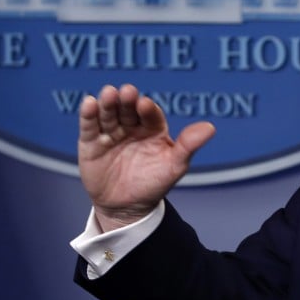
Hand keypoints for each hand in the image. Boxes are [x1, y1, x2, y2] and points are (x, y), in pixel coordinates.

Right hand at [78, 83, 215, 230]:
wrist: (127, 207)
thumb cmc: (154, 184)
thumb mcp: (174, 166)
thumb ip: (189, 146)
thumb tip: (211, 127)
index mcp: (153, 129)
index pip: (150, 114)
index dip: (147, 109)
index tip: (145, 105)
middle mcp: (132, 127)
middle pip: (128, 109)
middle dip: (126, 101)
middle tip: (126, 92)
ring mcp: (111, 133)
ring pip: (109, 114)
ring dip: (108, 104)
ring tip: (108, 94)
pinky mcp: (91, 143)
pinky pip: (90, 126)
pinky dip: (89, 115)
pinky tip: (89, 104)